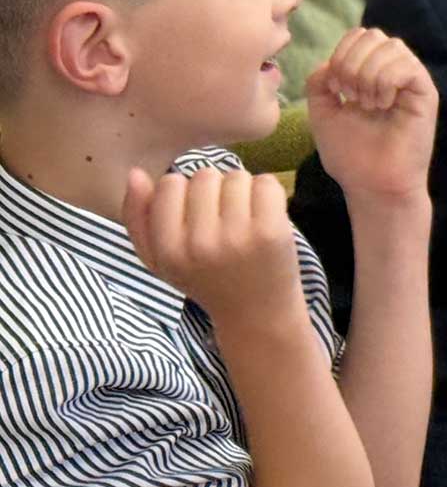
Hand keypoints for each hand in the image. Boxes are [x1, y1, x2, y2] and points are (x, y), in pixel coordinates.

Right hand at [123, 164, 306, 335]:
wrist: (255, 312)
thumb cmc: (203, 278)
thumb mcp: (159, 259)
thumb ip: (138, 218)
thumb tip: (135, 173)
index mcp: (168, 251)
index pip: (169, 184)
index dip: (184, 191)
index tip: (194, 213)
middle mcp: (200, 245)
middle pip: (204, 176)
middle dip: (213, 189)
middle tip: (221, 217)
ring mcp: (238, 238)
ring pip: (235, 176)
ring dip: (240, 190)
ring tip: (242, 218)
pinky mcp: (272, 232)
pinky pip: (266, 182)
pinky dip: (267, 192)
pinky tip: (264, 215)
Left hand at [308, 28, 437, 206]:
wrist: (371, 184)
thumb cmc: (351, 155)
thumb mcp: (322, 113)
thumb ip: (319, 83)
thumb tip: (329, 63)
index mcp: (370, 73)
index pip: (358, 36)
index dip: (340, 54)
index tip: (336, 89)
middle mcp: (393, 71)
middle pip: (373, 35)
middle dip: (352, 63)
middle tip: (350, 96)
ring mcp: (411, 80)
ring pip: (390, 47)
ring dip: (369, 75)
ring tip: (367, 104)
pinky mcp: (426, 92)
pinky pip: (406, 66)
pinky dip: (385, 82)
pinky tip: (382, 105)